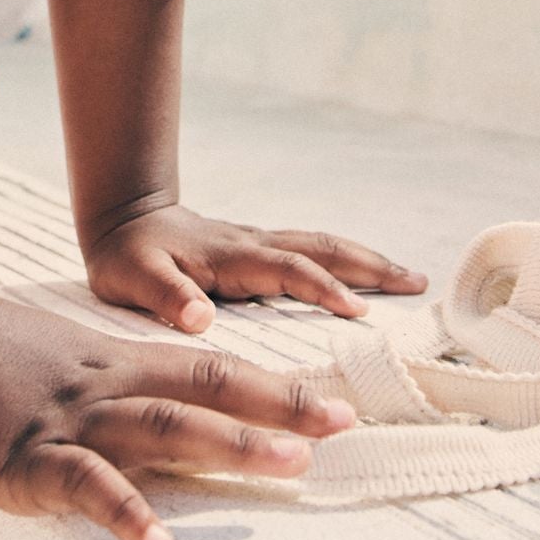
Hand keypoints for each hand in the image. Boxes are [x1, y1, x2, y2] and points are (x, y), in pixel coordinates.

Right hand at [0, 290, 358, 539]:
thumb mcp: (63, 366)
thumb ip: (115, 392)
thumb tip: (168, 427)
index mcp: (117, 367)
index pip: (210, 371)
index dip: (275, 387)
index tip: (336, 406)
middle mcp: (105, 387)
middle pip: (204, 390)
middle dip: (276, 411)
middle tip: (339, 429)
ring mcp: (66, 421)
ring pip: (160, 427)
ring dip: (228, 444)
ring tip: (289, 469)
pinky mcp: (22, 458)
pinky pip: (80, 484)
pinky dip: (122, 510)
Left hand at [83, 203, 426, 333]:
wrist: (122, 220)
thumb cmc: (126, 256)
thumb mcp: (132, 278)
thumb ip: (165, 297)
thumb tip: (200, 319)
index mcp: (231, 256)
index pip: (288, 270)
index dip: (322, 289)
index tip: (358, 312)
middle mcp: (253, 245)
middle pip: (322, 248)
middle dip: (371, 266)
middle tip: (417, 284)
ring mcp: (259, 245)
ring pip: (322, 246)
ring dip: (367, 260)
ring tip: (410, 278)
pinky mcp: (258, 251)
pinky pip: (311, 254)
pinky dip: (345, 262)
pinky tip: (365, 280)